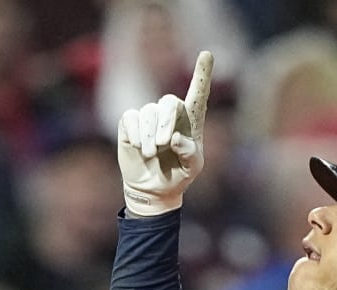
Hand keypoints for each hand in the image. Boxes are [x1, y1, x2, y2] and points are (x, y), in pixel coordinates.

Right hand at [116, 50, 212, 215]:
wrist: (154, 189)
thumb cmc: (178, 175)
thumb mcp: (192, 168)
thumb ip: (189, 153)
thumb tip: (173, 138)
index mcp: (191, 120)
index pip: (198, 93)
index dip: (202, 73)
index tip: (206, 54)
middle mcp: (170, 114)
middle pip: (168, 102)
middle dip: (166, 121)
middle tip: (164, 144)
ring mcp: (149, 117)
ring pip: (148, 113)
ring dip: (150, 135)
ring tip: (151, 154)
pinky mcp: (130, 123)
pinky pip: (131, 118)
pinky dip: (136, 134)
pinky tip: (140, 147)